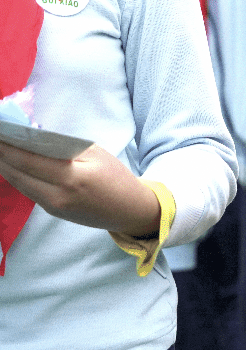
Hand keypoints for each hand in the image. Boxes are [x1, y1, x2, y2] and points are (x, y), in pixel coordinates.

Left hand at [0, 141, 159, 235]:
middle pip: (17, 173)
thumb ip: (66, 147)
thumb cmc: (116, 177)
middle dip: (1, 155)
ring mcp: (52, 206)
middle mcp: (57, 195)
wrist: (129, 210)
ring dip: (4, 165)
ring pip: (19, 183)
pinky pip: (28, 190)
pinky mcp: (52, 210)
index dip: (8, 146)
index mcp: (72, 178)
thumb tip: (35, 138)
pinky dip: (17, 175)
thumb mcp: (96, 154)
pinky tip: (10, 164)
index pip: (29, 160)